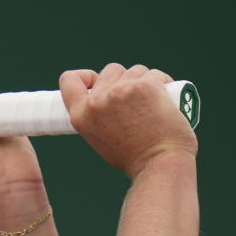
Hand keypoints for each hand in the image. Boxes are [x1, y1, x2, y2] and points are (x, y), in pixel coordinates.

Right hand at [59, 64, 198, 178]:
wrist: (158, 164)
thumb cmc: (134, 157)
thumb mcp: (99, 138)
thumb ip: (97, 116)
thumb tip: (106, 98)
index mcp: (81, 115)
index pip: (69, 80)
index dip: (86, 77)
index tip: (98, 82)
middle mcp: (97, 101)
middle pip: (110, 70)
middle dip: (124, 79)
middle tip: (136, 102)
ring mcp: (121, 91)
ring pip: (135, 70)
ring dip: (145, 81)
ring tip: (153, 105)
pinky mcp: (145, 86)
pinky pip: (155, 74)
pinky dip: (163, 83)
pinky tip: (166, 98)